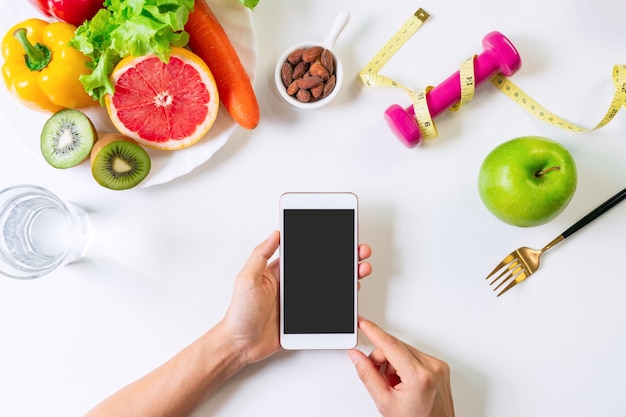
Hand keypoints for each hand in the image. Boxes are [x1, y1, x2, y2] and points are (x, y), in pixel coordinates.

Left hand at [222, 231, 372, 364]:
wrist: (241, 344)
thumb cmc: (239, 312)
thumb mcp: (246, 278)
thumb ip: (260, 255)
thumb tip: (275, 233)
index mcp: (280, 271)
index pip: (306, 252)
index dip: (323, 243)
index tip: (339, 233)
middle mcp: (293, 284)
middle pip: (324, 267)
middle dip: (344, 257)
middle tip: (359, 251)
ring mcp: (301, 301)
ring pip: (330, 286)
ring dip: (347, 278)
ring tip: (361, 270)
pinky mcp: (306, 318)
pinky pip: (328, 309)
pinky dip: (342, 303)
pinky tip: (352, 295)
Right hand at [348, 318, 454, 416]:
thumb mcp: (385, 402)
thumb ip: (368, 375)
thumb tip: (357, 357)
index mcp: (419, 376)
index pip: (390, 345)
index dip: (373, 331)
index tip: (363, 323)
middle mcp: (432, 367)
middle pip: (395, 347)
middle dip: (381, 359)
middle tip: (378, 378)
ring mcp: (438, 366)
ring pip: (403, 350)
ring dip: (393, 363)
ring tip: (394, 385)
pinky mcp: (440, 367)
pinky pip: (414, 356)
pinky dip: (404, 366)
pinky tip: (403, 382)